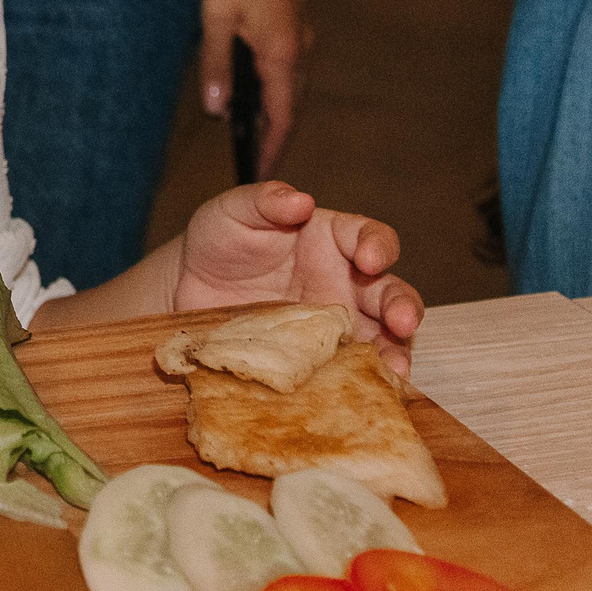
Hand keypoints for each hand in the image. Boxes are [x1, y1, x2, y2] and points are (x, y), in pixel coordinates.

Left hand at [174, 182, 422, 374]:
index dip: (378, 246)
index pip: (369, 237)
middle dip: (403, 305)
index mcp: (331, 239)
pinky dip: (366, 381)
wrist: (188, 291)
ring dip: (396, 350)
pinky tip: (372, 390)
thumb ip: (264, 200)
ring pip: (382, 337)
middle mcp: (343, 281)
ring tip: (396, 366)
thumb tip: (300, 200)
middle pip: (389, 291)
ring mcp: (335, 324)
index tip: (370, 259)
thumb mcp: (234, 212)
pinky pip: (351, 371)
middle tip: (402, 320)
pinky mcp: (319, 359)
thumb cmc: (219, 241)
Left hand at [199, 0, 311, 173]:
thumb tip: (217, 111)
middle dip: (273, 135)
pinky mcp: (295, 17)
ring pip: (291, 85)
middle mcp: (300, 49)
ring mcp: (302, 32)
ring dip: (275, 110)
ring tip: (249, 131)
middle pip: (290, 106)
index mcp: (282, 55)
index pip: (280, 119)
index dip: (269, 149)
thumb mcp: (216, 15)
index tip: (256, 173)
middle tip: (250, 159)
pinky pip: (289, 64)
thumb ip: (216, 65)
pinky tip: (254, 84)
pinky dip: (275, 85)